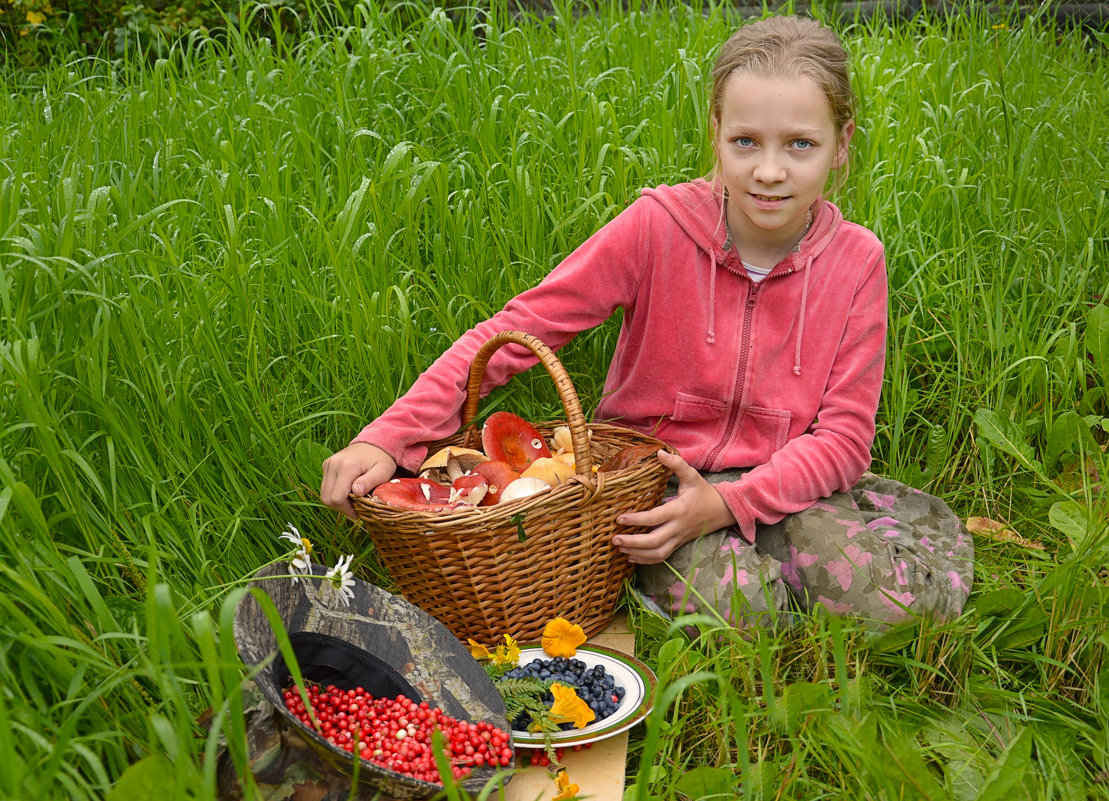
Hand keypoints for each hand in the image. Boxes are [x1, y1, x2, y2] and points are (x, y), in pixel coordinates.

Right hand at [320, 442, 396, 519]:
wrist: (374, 444)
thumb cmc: (382, 460)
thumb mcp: (382, 471)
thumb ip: (369, 481)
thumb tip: (356, 492)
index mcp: (347, 466)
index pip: (337, 498)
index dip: (347, 509)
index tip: (358, 512)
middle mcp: (333, 464)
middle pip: (327, 498)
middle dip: (340, 507)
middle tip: (355, 508)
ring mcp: (328, 464)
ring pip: (324, 493)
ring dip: (336, 501)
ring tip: (352, 499)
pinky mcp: (326, 465)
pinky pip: (326, 486)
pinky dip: (334, 492)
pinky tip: (347, 490)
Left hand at [612, 450, 735, 563]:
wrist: (722, 511)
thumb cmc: (703, 492)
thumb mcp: (692, 475)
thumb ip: (676, 464)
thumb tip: (659, 452)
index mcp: (679, 510)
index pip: (655, 518)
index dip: (636, 520)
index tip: (619, 518)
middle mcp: (678, 527)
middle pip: (655, 541)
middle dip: (633, 543)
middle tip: (615, 539)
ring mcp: (679, 538)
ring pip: (658, 553)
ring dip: (638, 554)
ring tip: (620, 549)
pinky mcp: (678, 545)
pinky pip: (662, 557)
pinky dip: (646, 560)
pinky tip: (632, 557)